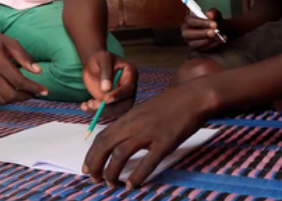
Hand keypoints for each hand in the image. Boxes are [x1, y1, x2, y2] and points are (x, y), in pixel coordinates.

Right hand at [0, 25, 47, 104]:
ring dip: (15, 99)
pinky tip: (11, 94)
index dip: (33, 88)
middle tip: (35, 92)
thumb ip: (24, 56)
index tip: (44, 90)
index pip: (19, 81)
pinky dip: (4, 101)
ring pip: (1, 100)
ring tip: (25, 93)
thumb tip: (38, 71)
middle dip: (26, 96)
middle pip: (10, 94)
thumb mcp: (9, 42)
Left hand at [80, 51, 137, 118]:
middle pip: (126, 104)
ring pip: (117, 111)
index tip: (106, 99)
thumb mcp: (103, 59)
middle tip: (94, 104)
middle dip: (110, 107)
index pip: (128, 89)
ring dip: (102, 112)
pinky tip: (85, 106)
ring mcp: (121, 98)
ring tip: (88, 104)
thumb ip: (105, 72)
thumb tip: (106, 90)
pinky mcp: (112, 104)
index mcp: (130, 75)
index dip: (119, 95)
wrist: (93, 65)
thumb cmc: (100, 59)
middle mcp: (128, 88)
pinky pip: (107, 113)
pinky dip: (95, 113)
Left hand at [83, 80, 213, 187]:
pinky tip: (133, 184)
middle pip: (105, 145)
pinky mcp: (165, 141)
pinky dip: (137, 175)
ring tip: (111, 184)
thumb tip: (119, 142)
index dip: (91, 154)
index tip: (87, 167)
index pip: (102, 136)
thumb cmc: (171, 104)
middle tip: (94, 179)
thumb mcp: (145, 111)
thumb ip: (131, 125)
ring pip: (120, 154)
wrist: (194, 96)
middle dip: (95, 164)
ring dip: (112, 172)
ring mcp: (149, 132)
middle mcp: (135, 124)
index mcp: (129, 117)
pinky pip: (148, 161)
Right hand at [181, 8, 226, 50]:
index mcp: (188, 20)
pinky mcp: (197, 49)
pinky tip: (220, 41)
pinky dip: (213, 45)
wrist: (220, 30)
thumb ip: (213, 13)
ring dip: (207, 41)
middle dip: (202, 33)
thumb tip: (209, 15)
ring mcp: (190, 42)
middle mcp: (186, 32)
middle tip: (214, 32)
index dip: (202, 23)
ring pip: (195, 44)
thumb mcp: (215, 14)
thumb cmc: (214, 21)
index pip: (191, 21)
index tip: (214, 24)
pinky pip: (203, 49)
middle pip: (189, 34)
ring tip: (218, 37)